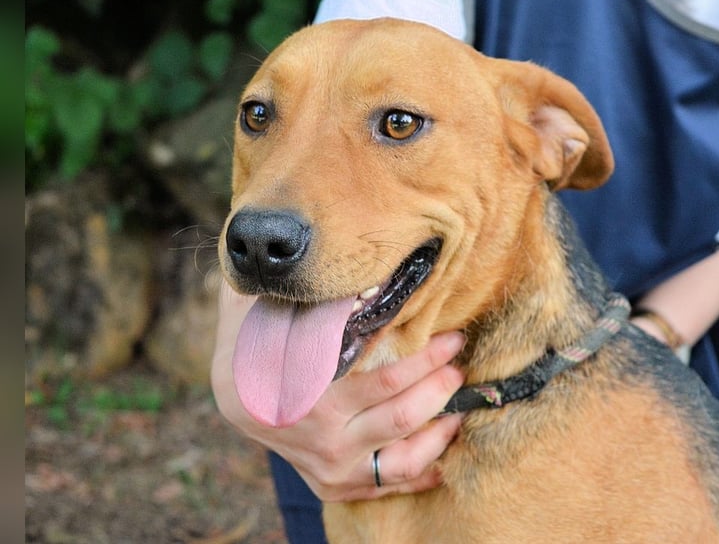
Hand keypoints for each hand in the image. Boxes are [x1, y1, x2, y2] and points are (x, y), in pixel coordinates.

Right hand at [211, 281, 464, 501]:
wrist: (235, 399)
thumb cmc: (259, 343)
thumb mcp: (267, 311)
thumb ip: (295, 289)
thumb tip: (326, 256)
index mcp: (312, 397)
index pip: (386, 379)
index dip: (427, 357)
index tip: (451, 336)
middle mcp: (323, 438)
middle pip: (403, 415)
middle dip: (441, 384)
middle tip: (458, 356)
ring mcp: (332, 467)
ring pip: (405, 457)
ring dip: (442, 428)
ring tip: (461, 400)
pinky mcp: (336, 485)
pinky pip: (390, 485)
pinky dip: (424, 471)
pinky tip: (445, 448)